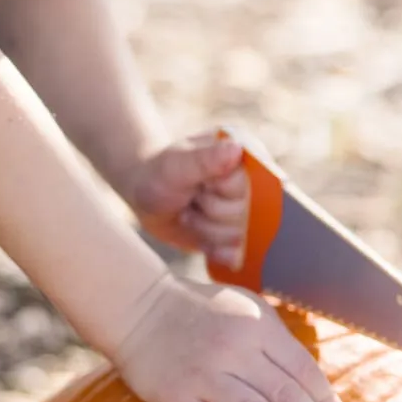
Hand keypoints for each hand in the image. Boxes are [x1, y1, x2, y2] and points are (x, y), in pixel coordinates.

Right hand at [115, 273, 351, 401]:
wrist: (136, 307)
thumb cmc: (199, 312)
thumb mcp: (245, 308)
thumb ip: (277, 341)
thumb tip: (315, 388)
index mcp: (257, 326)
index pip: (302, 369)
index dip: (324, 399)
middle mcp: (233, 349)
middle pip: (284, 394)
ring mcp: (202, 374)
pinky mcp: (174, 395)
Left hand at [127, 131, 248, 269]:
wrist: (144, 194)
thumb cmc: (160, 172)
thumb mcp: (177, 163)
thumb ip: (205, 158)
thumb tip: (236, 148)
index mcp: (246, 157)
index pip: (257, 184)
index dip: (224, 190)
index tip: (202, 183)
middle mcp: (252, 184)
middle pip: (249, 213)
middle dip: (213, 211)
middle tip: (192, 198)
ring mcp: (244, 211)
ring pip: (240, 236)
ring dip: (208, 230)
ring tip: (190, 213)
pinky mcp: (232, 235)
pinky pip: (237, 253)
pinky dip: (219, 251)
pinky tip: (202, 241)